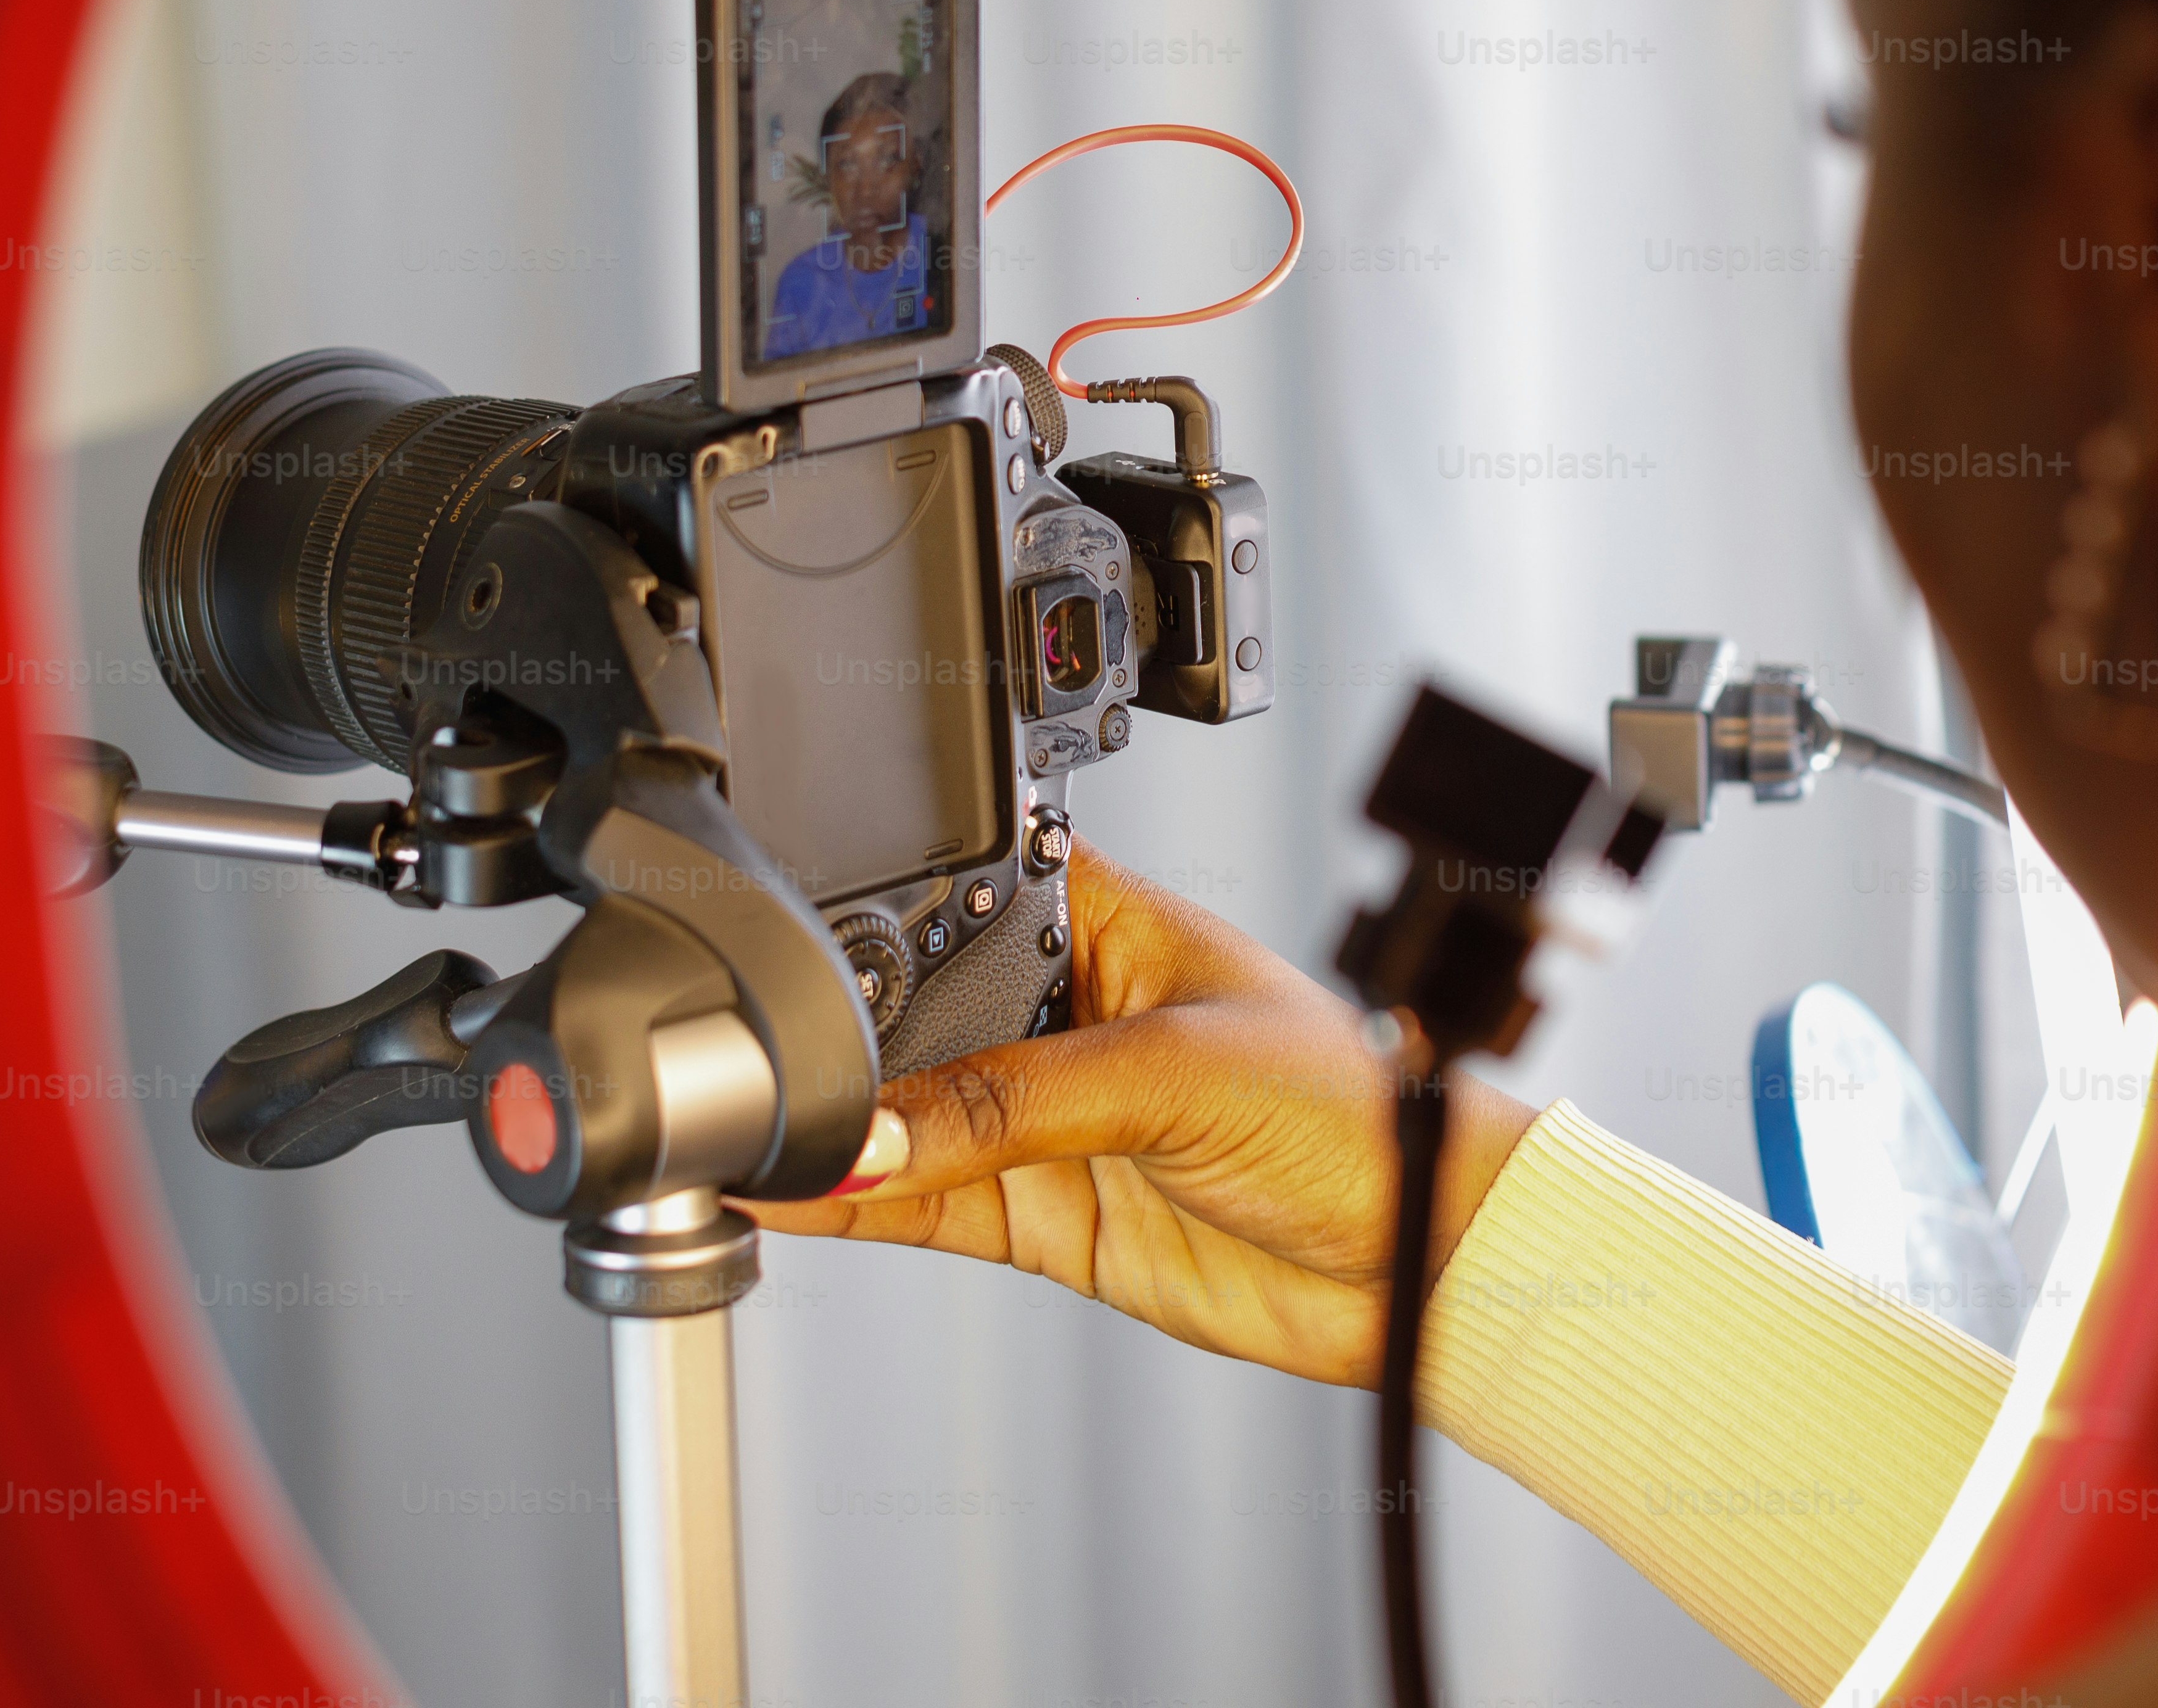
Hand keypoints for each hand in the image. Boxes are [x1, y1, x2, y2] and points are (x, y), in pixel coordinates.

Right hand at [742, 840, 1537, 1387]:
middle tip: (750, 1059)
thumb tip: (878, 1133)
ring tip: (741, 1128)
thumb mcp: (1172, 1074)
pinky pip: (922, 1204)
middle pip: (910, 1015)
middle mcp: (1061, 1012)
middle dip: (835, 1039)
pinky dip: (854, 1206)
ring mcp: (1045, 1118)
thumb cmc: (1350, 1114)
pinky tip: (788, 1194)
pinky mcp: (1041, 1213)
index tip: (783, 944)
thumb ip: (1011, 1102)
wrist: (1416, 1264)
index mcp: (1102, 921)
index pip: (956, 893)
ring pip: (903, 1118)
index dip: (869, 909)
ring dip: (830, 1129)